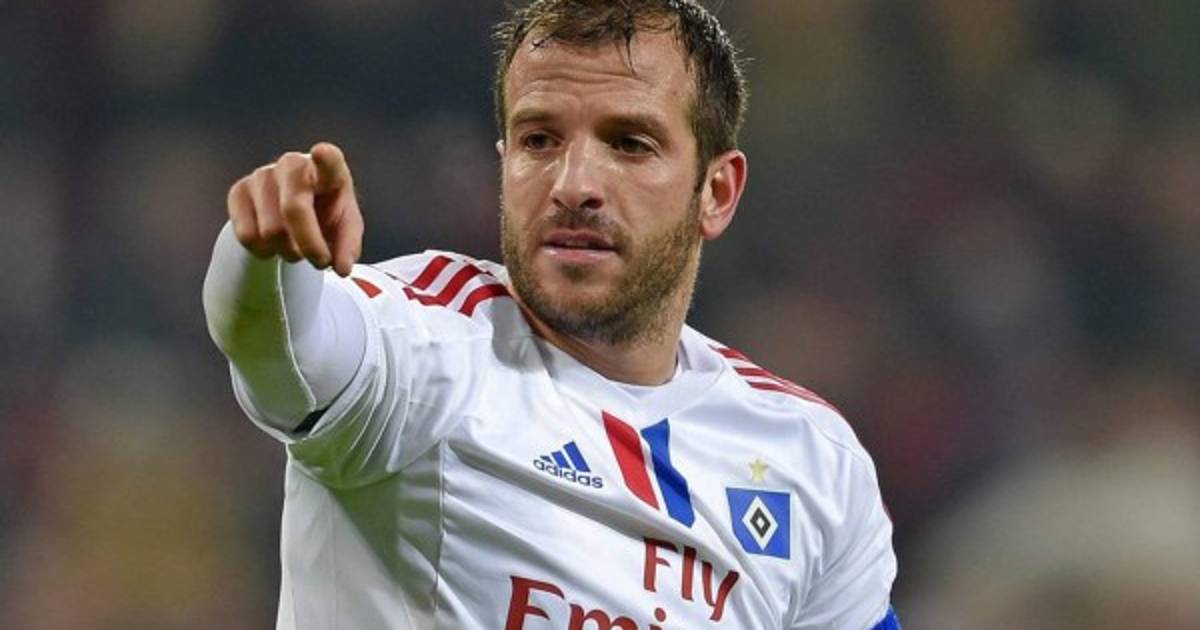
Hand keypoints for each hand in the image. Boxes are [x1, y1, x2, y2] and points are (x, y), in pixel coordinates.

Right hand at [227, 142, 363, 276]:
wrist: (293, 210)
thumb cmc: (326, 214)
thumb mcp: (345, 229)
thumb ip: (348, 248)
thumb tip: (342, 268)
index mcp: (327, 170)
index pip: (329, 160)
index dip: (325, 158)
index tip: (321, 152)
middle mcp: (292, 164)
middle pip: (294, 209)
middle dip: (309, 245)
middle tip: (320, 262)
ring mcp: (262, 175)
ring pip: (271, 231)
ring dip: (288, 252)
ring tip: (297, 247)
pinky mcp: (238, 191)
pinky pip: (248, 236)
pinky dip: (265, 252)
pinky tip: (274, 244)